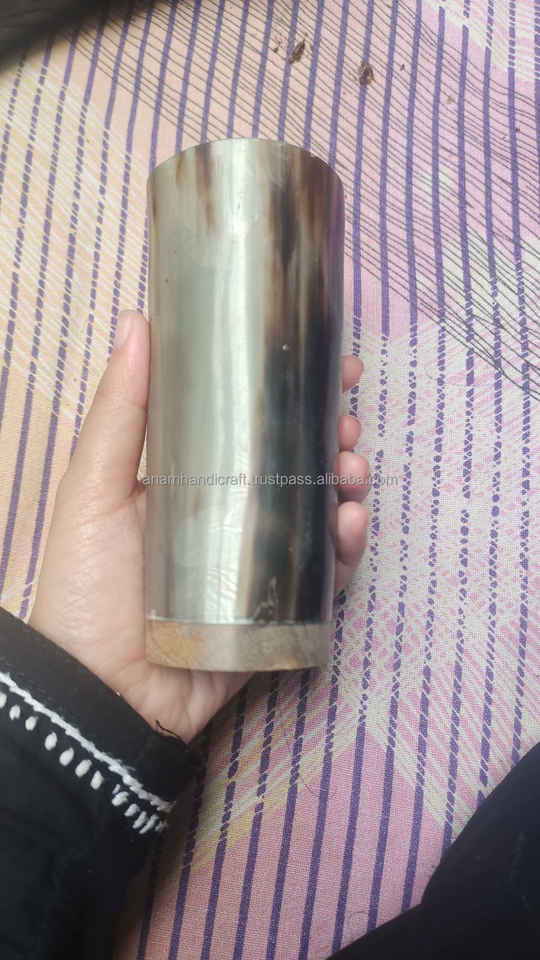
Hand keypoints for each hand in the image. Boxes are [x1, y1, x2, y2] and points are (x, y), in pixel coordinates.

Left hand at [29, 311, 369, 741]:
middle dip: (331, 435)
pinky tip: (350, 523)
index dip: (291, 392)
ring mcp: (260, 563)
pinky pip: (326, 574)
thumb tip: (138, 319)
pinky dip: (347, 547)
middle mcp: (231, 515)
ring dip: (348, 483)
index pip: (250, 424)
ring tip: (352, 468)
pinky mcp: (280, 610)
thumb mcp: (93, 492)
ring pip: (320, 512)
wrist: (100, 695)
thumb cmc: (86, 589)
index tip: (326, 361)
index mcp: (191, 480)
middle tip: (347, 420)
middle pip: (296, 464)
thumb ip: (117, 414)